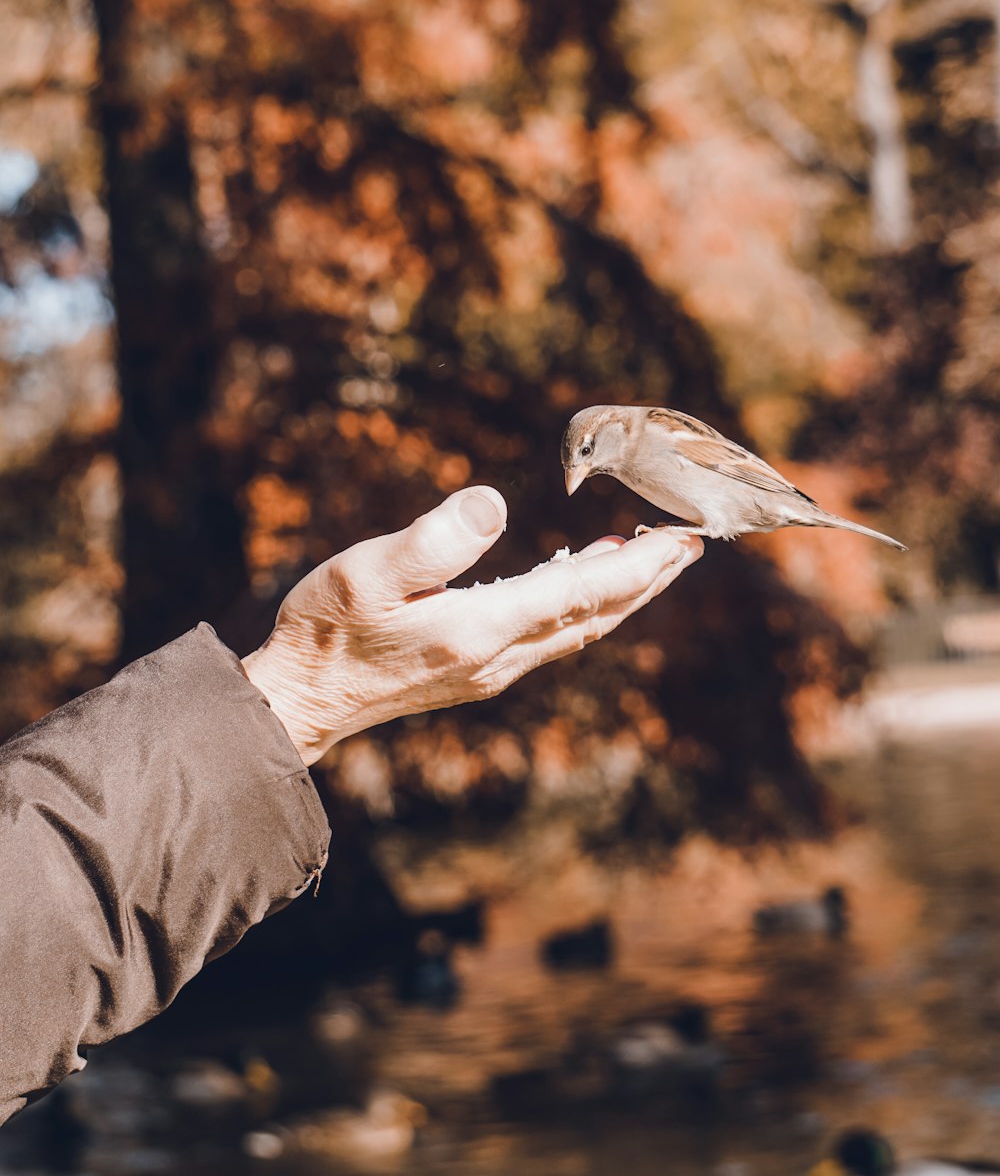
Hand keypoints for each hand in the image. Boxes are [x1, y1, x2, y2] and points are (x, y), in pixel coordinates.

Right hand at [242, 487, 701, 764]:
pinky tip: (575, 576)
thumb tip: (495, 502)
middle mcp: (499, 656)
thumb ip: (434, 539)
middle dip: (647, 579)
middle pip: (595, 615)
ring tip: (652, 557)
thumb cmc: (326, 629)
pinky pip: (550, 633)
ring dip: (620, 592)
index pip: (581, 592)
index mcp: (481, 628)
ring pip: (578, 628)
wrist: (302, 698)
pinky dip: (581, 603)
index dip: (637, 564)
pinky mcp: (477, 668)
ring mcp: (491, 668)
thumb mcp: (367, 571)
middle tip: (692, 544)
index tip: (683, 540)